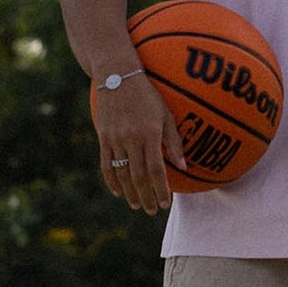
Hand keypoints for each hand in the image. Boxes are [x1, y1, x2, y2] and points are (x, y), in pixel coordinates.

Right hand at [95, 76, 185, 215]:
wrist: (117, 76)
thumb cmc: (148, 94)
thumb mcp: (165, 114)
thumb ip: (173, 141)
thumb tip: (184, 166)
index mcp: (150, 133)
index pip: (156, 169)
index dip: (161, 189)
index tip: (166, 203)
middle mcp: (131, 138)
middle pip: (138, 176)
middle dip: (146, 196)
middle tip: (152, 210)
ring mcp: (115, 139)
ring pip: (122, 173)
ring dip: (130, 193)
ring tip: (137, 205)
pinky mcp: (103, 138)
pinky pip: (106, 164)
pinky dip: (111, 181)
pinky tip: (117, 192)